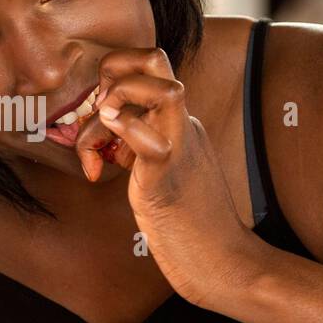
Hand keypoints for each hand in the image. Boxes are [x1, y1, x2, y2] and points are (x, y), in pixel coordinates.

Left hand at [74, 48, 265, 308]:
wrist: (224, 264)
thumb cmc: (188, 226)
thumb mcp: (158, 174)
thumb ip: (137, 149)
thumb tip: (105, 138)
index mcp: (178, 124)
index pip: (148, 69)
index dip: (114, 77)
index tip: (98, 117)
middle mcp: (182, 126)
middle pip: (156, 58)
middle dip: (113, 69)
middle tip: (98, 114)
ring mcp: (180, 146)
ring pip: (158, 86)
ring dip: (114, 103)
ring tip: (99, 148)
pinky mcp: (169, 176)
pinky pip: (147, 136)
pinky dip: (120, 134)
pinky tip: (101, 167)